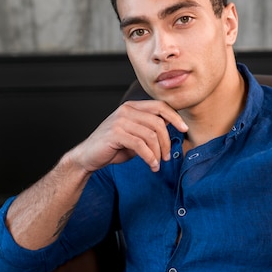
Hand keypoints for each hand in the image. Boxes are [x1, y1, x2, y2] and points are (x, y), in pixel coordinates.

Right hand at [72, 100, 187, 172]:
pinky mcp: (115, 134)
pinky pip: (141, 145)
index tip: (184, 129)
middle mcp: (126, 110)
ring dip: (158, 153)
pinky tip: (152, 165)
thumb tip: (173, 127)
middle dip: (167, 142)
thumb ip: (150, 129)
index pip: (160, 106)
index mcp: (132, 107)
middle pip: (158, 122)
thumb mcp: (136, 135)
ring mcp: (120, 121)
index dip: (175, 117)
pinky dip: (150, 157)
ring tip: (158, 163)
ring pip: (151, 135)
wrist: (88, 156)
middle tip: (167, 156)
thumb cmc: (114, 147)